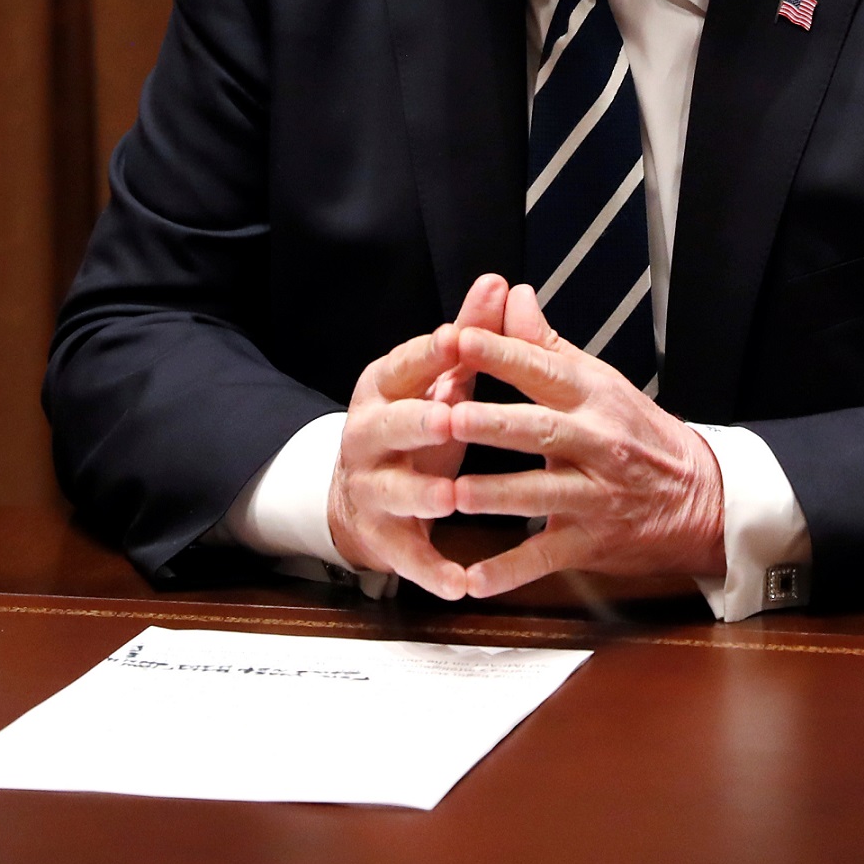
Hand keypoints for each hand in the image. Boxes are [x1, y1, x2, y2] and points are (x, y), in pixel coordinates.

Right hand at [324, 274, 503, 597]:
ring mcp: (372, 489)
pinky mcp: (384, 538)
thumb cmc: (417, 425)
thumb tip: (499, 281)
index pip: (403, 366)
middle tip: (449, 418)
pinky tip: (459, 582)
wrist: (363, 494)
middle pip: (389, 426)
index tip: (455, 339)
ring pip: (393, 491)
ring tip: (449, 496)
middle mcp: (368, 436)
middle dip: (418, 422)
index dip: (428, 355)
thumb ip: (471, 335)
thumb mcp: (440, 381)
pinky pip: (408, 556)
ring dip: (420, 494)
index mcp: (383, 390)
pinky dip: (432, 570)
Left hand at [446, 282, 726, 594]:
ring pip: (541, 495)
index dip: (502, 354)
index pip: (544, 370)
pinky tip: (471, 580)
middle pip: (541, 432)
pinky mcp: (591, 542)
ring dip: (497, 494)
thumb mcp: (599, 382)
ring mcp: (595, 496)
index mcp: (593, 398)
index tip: (460, 339)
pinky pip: (546, 557)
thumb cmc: (637, 433)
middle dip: (493, 425)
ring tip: (455, 493)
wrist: (701, 498)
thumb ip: (545, 346)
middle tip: (448, 417)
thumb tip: (511, 295)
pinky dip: (509, 571)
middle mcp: (596, 443)